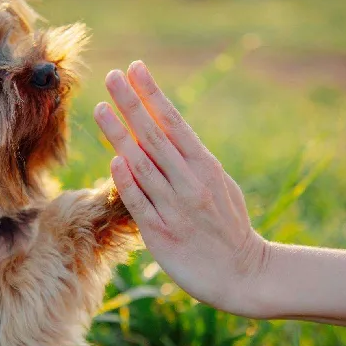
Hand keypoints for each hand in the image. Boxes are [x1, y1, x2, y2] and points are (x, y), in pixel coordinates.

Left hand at [94, 61, 269, 316]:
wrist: (244, 276)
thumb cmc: (229, 227)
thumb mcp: (220, 186)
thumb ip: (193, 162)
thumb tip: (166, 135)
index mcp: (206, 167)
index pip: (174, 123)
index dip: (153, 95)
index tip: (136, 69)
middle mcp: (191, 183)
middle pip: (155, 136)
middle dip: (132, 104)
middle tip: (112, 76)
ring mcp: (176, 208)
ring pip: (143, 165)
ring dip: (120, 135)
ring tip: (101, 108)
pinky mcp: (163, 234)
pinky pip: (141, 203)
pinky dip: (128, 181)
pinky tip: (114, 159)